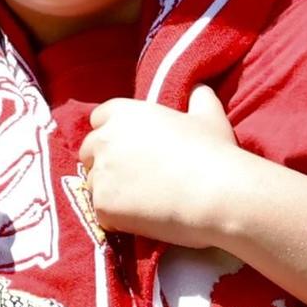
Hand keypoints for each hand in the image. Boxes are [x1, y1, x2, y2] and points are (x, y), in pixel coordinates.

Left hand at [78, 86, 258, 249]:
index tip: (128, 148)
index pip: (99, 119)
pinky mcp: (102, 205)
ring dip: (109, 192)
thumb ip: (198, 97)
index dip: (111, 133)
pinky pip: (100, 212)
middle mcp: (105, 140)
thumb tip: (199, 87)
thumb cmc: (214, 153)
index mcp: (124, 114)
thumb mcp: (209, 116)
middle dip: (103, 162)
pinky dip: (116, 219)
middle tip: (132, 177)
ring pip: (93, 184)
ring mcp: (101, 173)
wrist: (218, 195)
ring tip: (141, 201)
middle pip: (88, 151)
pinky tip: (142, 219)